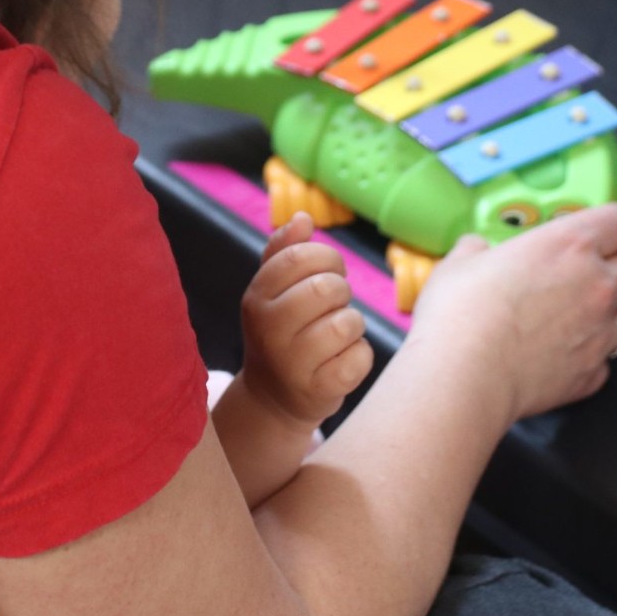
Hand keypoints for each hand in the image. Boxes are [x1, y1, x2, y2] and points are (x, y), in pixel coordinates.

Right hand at [239, 213, 375, 426]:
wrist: (273, 397)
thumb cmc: (281, 332)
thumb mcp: (272, 291)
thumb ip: (284, 251)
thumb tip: (303, 218)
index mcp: (256, 298)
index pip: (298, 257)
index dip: (326, 257)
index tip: (328, 270)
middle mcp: (268, 329)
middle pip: (326, 288)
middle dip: (341, 291)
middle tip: (333, 305)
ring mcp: (292, 363)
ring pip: (348, 323)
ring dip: (352, 324)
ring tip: (337, 334)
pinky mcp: (319, 390)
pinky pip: (360, 357)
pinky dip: (359, 355)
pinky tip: (341, 360)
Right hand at [406, 203, 616, 424]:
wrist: (465, 374)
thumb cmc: (461, 311)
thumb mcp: (459, 262)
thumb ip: (478, 249)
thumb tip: (476, 249)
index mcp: (569, 245)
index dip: (606, 224)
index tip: (592, 230)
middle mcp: (597, 285)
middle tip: (585, 274)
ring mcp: (600, 333)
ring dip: (605, 317)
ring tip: (570, 321)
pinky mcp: (592, 374)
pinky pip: (603, 361)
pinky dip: (586, 358)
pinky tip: (556, 357)